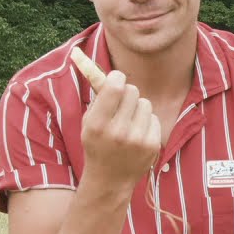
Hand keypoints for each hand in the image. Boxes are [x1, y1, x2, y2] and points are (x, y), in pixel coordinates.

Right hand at [80, 70, 161, 189]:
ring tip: (128, 123)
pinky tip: (137, 135)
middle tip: (121, 105)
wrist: (110, 179)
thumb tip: (80, 54)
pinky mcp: (152, 145)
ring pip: (144, 102)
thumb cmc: (97, 143)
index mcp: (96, 124)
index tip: (115, 82)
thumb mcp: (88, 121)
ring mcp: (136, 139)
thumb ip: (94, 92)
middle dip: (127, 94)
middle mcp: (117, 131)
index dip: (117, 79)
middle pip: (132, 90)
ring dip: (137, 108)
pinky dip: (146, 122)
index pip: (115, 86)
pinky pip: (153, 117)